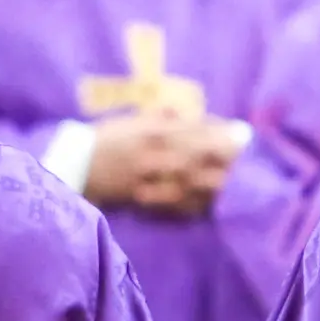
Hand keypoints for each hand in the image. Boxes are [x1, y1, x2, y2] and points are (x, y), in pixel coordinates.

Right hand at [87, 115, 239, 215]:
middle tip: (244, 158)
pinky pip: (173, 206)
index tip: (239, 132)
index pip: (194, 131)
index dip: (219, 133)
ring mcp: (148, 181)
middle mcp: (153, 156)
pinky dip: (192, 205)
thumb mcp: (131, 120)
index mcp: (151, 132)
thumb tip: (188, 114)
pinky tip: (208, 204)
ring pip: (189, 184)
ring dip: (214, 183)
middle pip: (198, 158)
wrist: (75, 167)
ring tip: (233, 181)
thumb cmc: (105, 139)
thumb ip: (160, 117)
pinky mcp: (142, 201)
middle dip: (224, 158)